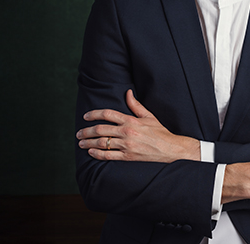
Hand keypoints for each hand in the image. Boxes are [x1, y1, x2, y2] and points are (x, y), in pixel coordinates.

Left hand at [76, 90, 199, 162]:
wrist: (170, 148)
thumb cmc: (160, 132)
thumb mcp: (148, 116)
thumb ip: (136, 105)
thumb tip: (127, 93)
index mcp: (130, 120)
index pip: (107, 114)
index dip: (94, 114)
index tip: (85, 117)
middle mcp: (127, 132)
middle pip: (100, 130)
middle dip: (86, 131)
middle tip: (78, 133)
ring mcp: (126, 145)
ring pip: (102, 143)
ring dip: (88, 143)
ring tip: (81, 143)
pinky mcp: (128, 156)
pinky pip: (108, 155)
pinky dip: (97, 153)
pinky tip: (91, 152)